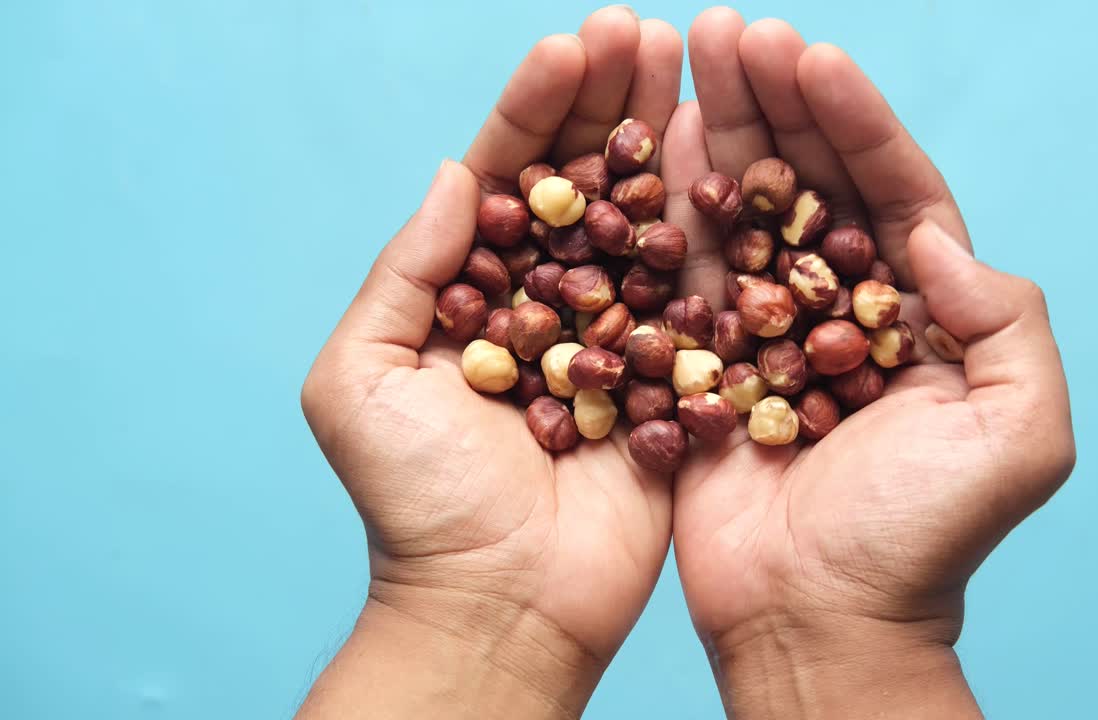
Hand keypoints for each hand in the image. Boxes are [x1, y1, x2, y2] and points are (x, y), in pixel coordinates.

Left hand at [297, 9, 681, 717]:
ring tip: (689, 60)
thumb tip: (455, 172)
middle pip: (582, 184)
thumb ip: (407, 271)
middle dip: (606, 105)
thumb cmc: (416, 502)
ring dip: (663, 141)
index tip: (568, 46)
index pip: (506, 180)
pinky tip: (728, 156)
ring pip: (642, 221)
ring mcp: (616, 336)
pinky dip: (709, 227)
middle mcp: (549, 302)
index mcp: (471, 293)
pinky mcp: (673, 377)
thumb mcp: (362, 377)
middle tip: (640, 30)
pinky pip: (693, 293)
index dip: (535, 113)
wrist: (500, 603)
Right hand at [659, 10, 1075, 716]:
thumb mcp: (1017, 435)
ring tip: (690, 50)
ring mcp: (766, 327)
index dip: (857, 121)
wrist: (818, 620)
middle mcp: (843, 307)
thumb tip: (935, 237)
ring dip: (721, 128)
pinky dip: (671, 201)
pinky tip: (656, 135)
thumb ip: (1009, 325)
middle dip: (778, 102)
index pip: (894, 191)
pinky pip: (686, 266)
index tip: (814, 57)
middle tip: (734, 28)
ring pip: (743, 208)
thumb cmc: (923, 539)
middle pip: (812, 181)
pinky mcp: (701, 357)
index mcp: (923, 313)